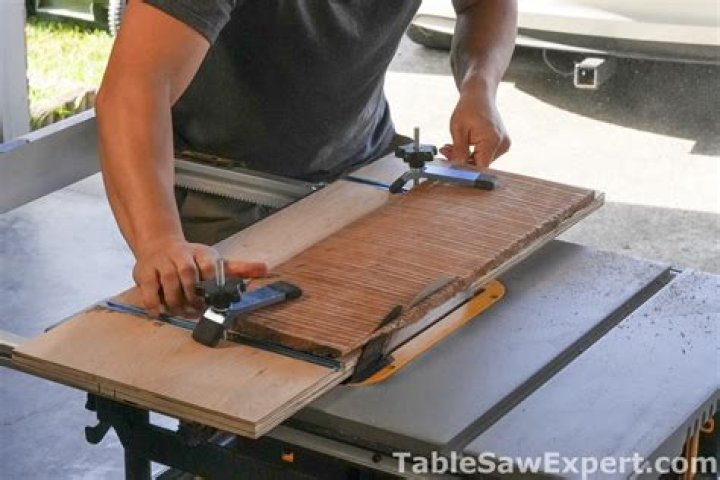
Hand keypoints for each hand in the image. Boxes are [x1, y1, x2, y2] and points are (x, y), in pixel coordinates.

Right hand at [132, 236, 266, 315]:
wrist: (159, 246)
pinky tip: (161, 312)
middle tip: (197, 310)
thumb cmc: (192, 259)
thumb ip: (240, 268)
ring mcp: (161, 262)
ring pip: (169, 282)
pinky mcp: (144, 272)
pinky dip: (155, 304)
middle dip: (194, 296)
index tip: (214, 299)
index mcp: (202, 253)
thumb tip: (266, 269)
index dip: (213, 284)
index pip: (210, 266)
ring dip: (177, 301)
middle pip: (188, 274)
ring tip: (183, 311)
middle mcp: (181, 255)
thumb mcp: (217, 261)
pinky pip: (149, 289)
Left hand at [441, 84, 510, 167]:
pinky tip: (462, 145)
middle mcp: (502, 145)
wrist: (480, 94)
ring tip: (451, 146)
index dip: (463, 169)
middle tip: (445, 152)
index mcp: (493, 141)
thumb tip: (456, 167)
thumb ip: (458, 151)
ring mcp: (503, 145)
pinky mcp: (501, 144)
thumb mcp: (458, 130)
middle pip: (480, 164)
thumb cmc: (469, 108)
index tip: (449, 164)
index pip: (479, 167)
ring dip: (465, 156)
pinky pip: (485, 154)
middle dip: (461, 161)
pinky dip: (472, 152)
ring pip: (481, 160)